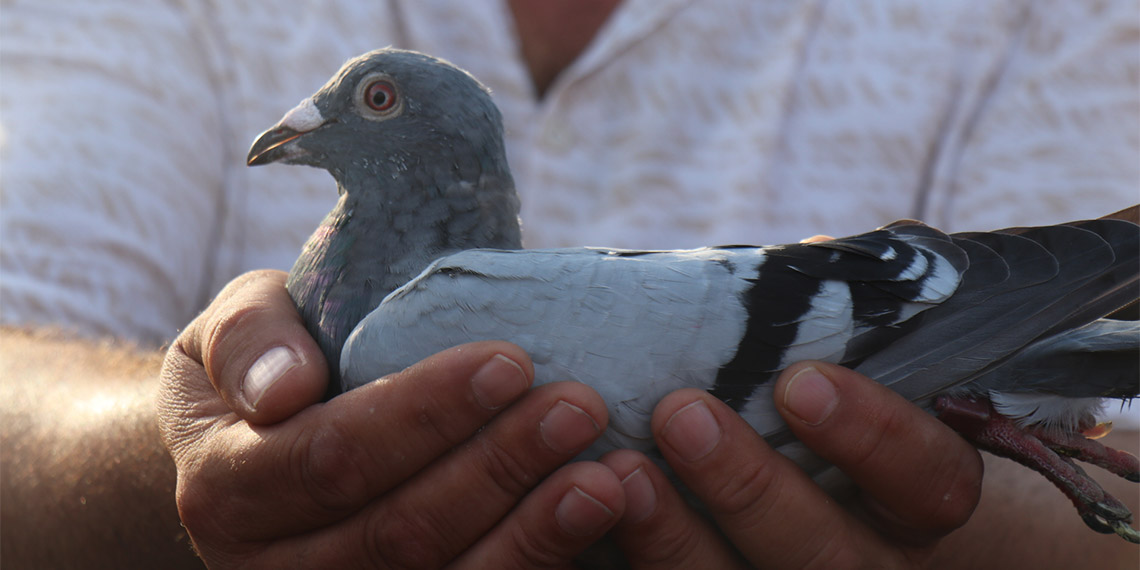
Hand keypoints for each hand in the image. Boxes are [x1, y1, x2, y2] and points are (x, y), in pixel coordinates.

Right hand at [157, 270, 625, 567]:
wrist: (249, 449)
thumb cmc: (262, 371)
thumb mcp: (230, 330)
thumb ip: (248, 341)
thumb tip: (285, 389)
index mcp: (225, 487)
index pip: (333, 456)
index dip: (424, 414)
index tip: (510, 362)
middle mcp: (270, 567)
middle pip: (396, 532)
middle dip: (497, 467)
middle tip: (581, 407)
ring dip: (531, 533)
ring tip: (605, 480)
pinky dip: (531, 564)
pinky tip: (588, 524)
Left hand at [600, 362, 983, 568]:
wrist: (817, 514)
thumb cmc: (826, 424)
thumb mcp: (849, 382)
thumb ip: (831, 332)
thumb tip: (804, 260)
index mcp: (914, 501)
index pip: (928, 478)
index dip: (873, 435)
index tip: (800, 381)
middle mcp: (872, 564)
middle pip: (829, 554)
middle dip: (751, 487)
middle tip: (682, 415)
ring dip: (679, 538)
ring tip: (624, 469)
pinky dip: (643, 558)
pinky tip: (599, 512)